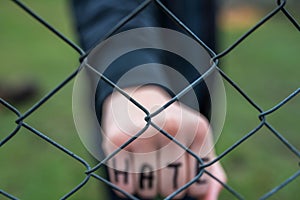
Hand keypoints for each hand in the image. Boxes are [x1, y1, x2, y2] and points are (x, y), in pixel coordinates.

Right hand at [101, 85, 225, 198]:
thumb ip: (210, 174)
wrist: (139, 99)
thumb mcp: (195, 144)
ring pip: (149, 190)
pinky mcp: (117, 139)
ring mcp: (144, 131)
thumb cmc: (171, 130)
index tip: (180, 165)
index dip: (188, 183)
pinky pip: (125, 186)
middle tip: (160, 163)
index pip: (199, 185)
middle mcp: (173, 125)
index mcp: (198, 128)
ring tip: (145, 162)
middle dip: (167, 184)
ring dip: (146, 185)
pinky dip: (126, 184)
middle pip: (174, 187)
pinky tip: (130, 164)